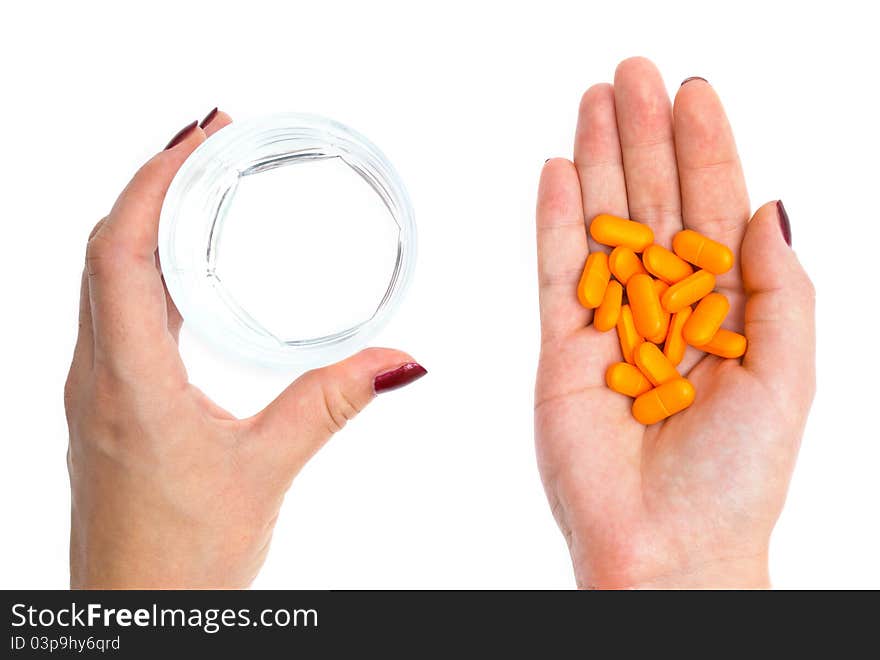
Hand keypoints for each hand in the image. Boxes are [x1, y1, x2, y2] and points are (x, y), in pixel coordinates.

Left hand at [64, 110, 425, 588]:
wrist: (133, 614)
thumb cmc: (181, 559)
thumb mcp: (268, 470)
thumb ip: (333, 405)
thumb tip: (398, 361)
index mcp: (128, 382)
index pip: (122, 248)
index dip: (155, 178)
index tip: (202, 135)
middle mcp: (96, 374)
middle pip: (107, 246)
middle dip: (154, 180)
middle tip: (212, 141)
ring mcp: (94, 386)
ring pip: (104, 275)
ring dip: (146, 219)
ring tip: (202, 183)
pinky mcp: (105, 399)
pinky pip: (114, 308)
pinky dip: (147, 264)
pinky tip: (189, 263)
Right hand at [534, 58, 814, 587]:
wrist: (664, 545)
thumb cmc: (737, 477)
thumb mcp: (787, 374)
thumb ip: (780, 288)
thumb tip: (770, 207)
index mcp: (728, 310)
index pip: (715, 210)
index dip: (706, 148)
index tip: (693, 92)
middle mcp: (669, 307)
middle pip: (655, 203)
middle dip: (645, 136)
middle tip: (633, 74)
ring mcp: (611, 322)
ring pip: (604, 224)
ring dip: (599, 161)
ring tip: (594, 101)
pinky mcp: (561, 345)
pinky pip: (557, 268)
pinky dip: (555, 218)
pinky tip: (558, 171)